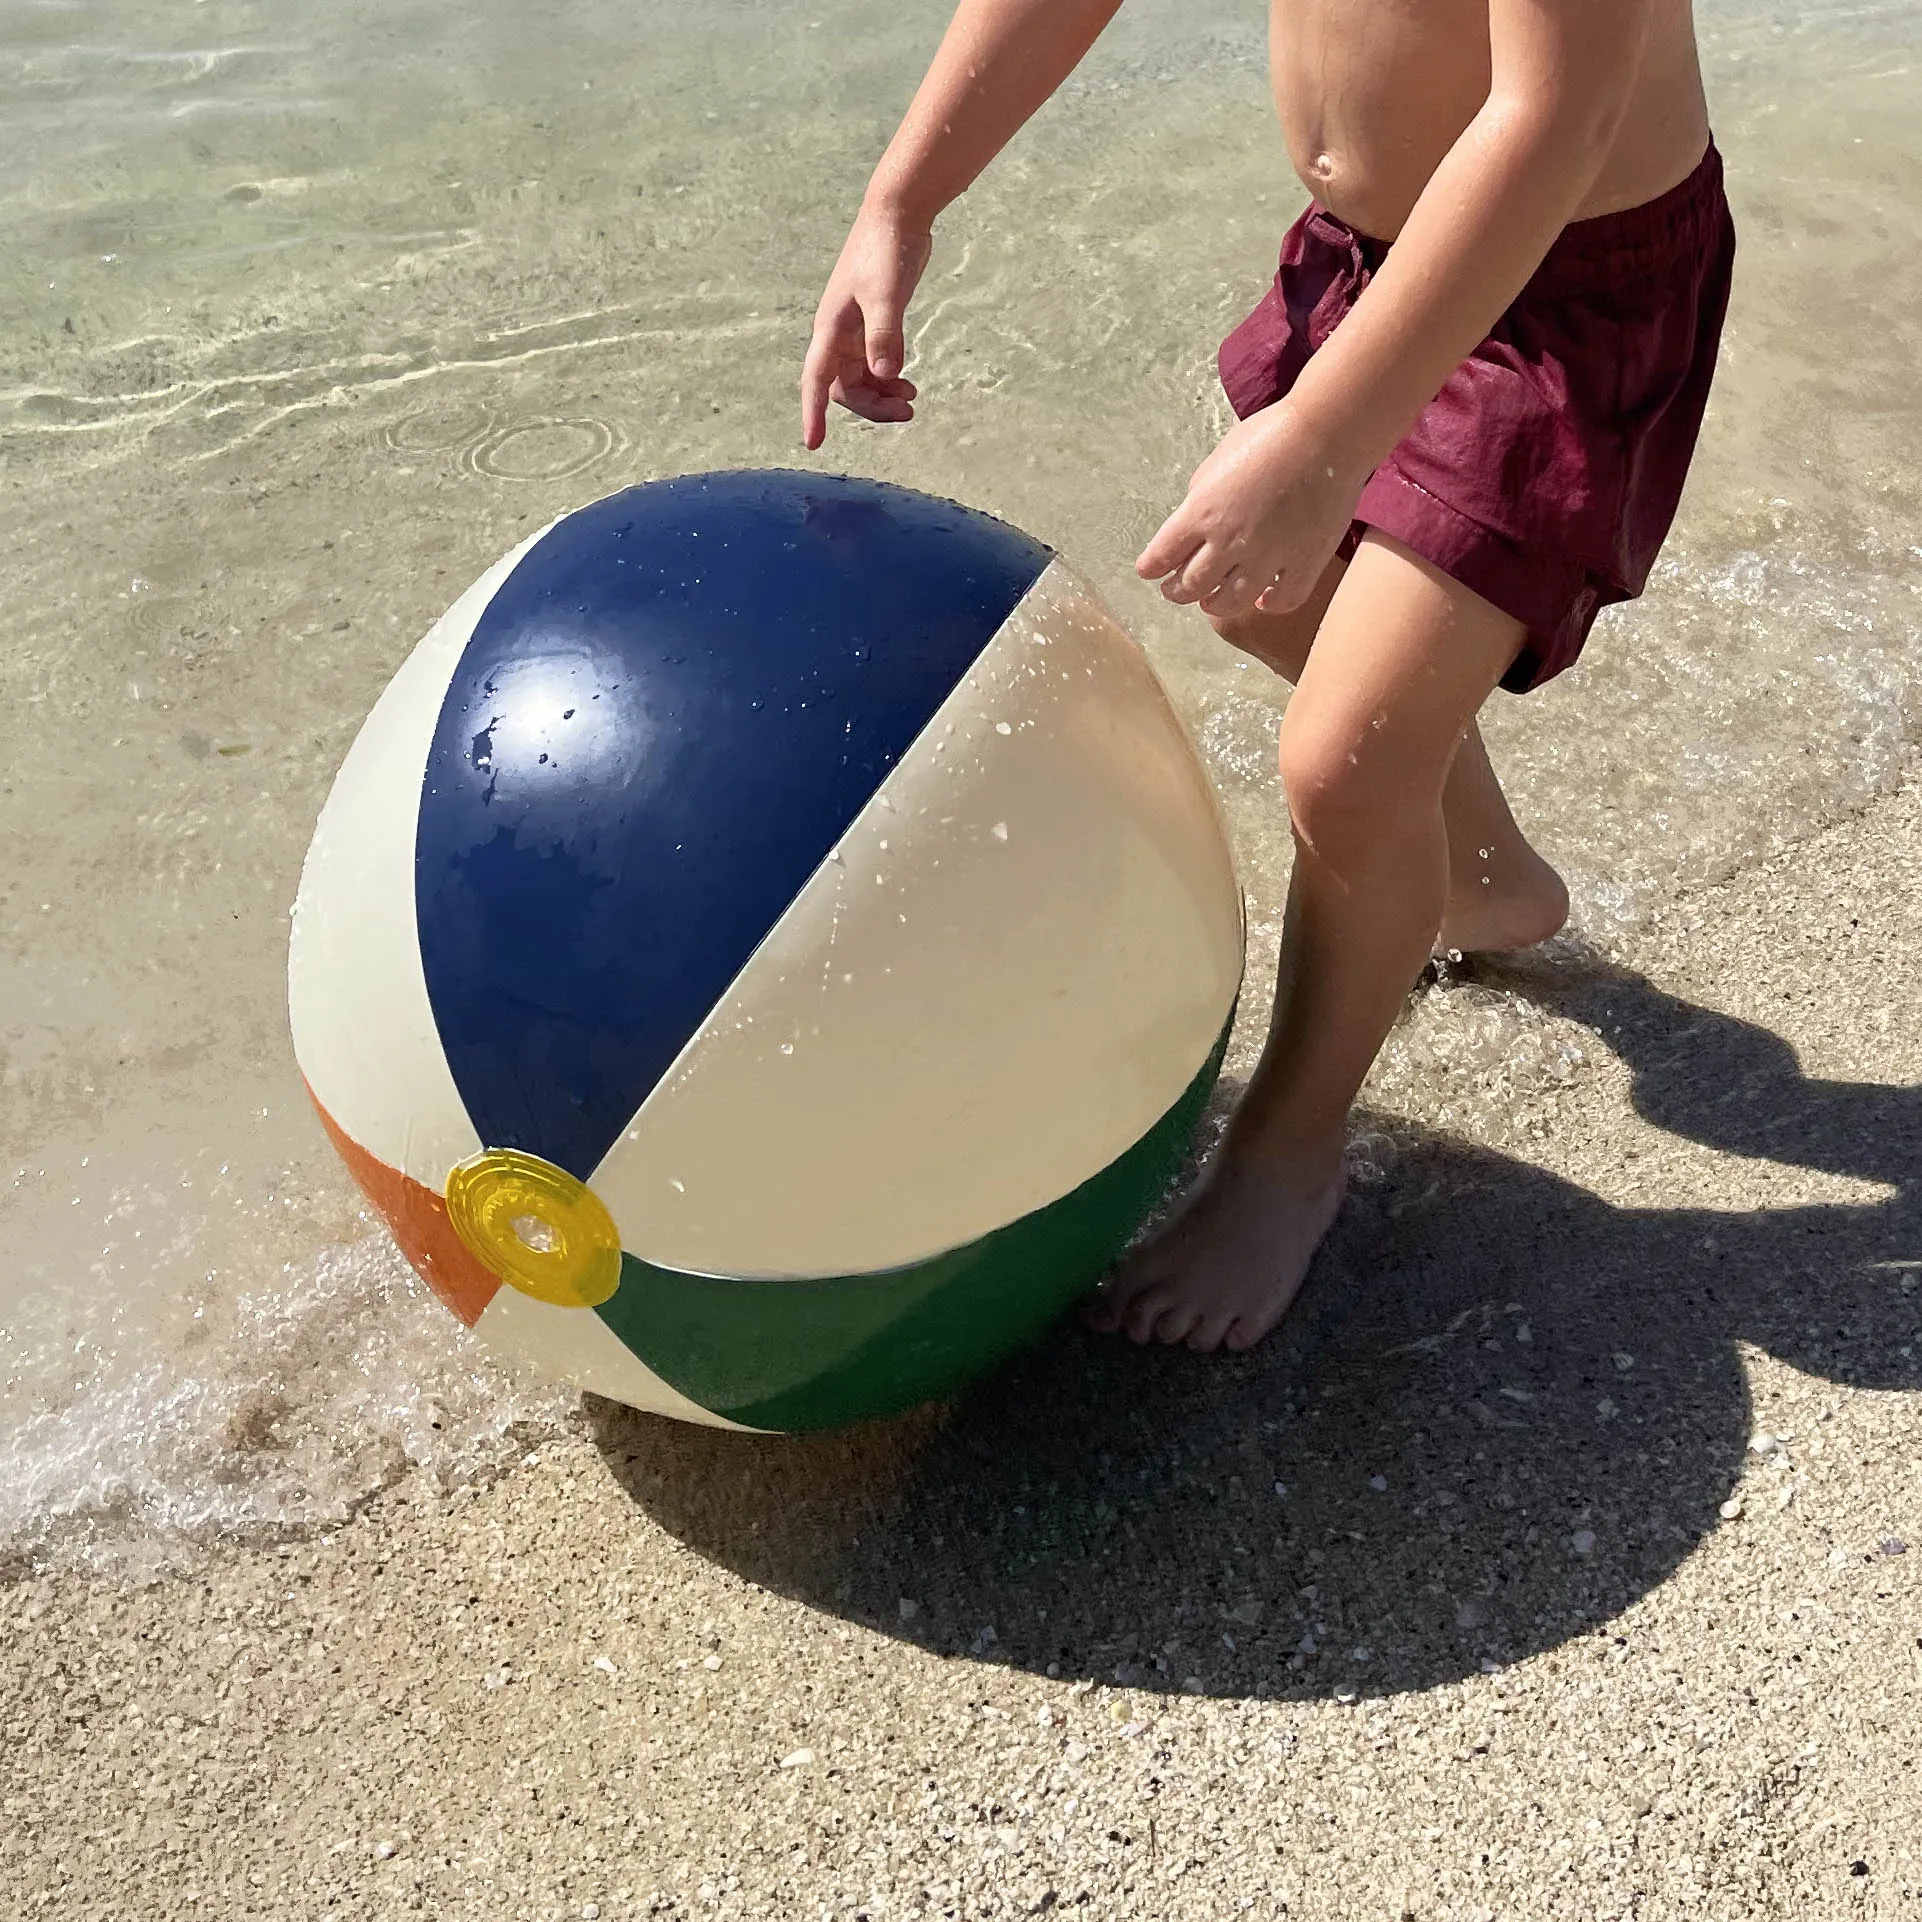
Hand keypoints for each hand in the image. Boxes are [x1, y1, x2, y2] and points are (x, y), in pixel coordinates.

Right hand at [801, 207, 932, 449]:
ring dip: (882, 395)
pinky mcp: (875, 323)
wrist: (898, 214)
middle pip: (845, 388)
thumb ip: (885, 335)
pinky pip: (876, 364)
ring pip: (861, 380)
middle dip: (871, 406)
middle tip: (907, 412)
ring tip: (911, 398)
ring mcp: (856, 329)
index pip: (816, 380)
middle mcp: (838, 334)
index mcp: (831, 328)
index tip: (814, 443)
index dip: (813, 413)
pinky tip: (908, 382)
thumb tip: (884, 375)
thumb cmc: (885, 249)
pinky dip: (889, 378)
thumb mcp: (886, 294)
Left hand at [1136, 404, 1367, 619]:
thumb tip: (1195, 517)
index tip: (1149, 571)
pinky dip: (1269, 604)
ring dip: (1214, 604)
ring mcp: (1267, 557)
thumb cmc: (1273, 434)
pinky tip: (1264, 599)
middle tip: (1176, 589)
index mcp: (1202, 511)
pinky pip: (1281, 601)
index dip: (1151, 567)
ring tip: (1212, 601)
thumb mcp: (1219, 458)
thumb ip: (1201, 495)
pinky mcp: (1303, 564)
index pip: (1161, 555)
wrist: (1327, 434)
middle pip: (1190, 586)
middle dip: (1177, 591)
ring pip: (1229, 603)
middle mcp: (1229, 541)